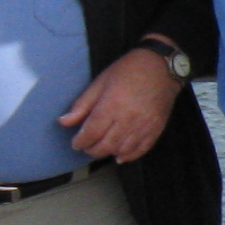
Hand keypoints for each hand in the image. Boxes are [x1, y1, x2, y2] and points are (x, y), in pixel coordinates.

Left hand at [58, 47, 182, 162]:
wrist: (161, 68)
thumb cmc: (127, 71)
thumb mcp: (100, 83)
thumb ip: (82, 105)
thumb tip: (64, 122)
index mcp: (111, 106)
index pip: (91, 133)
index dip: (80, 142)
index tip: (76, 143)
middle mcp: (127, 120)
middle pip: (106, 145)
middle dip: (92, 150)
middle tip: (86, 147)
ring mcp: (143, 127)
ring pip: (122, 150)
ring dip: (109, 153)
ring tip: (102, 149)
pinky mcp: (156, 129)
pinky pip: (141, 149)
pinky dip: (129, 156)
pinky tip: (120, 156)